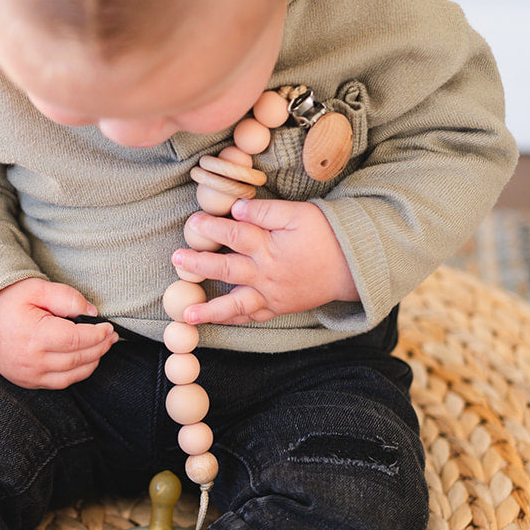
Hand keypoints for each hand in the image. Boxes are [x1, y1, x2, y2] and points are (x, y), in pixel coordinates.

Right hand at [0, 278, 115, 388]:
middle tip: (111, 336)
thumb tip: (92, 313)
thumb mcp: (36, 288)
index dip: (98, 335)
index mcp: (33, 336)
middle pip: (78, 360)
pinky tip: (84, 359)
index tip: (109, 327)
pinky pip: (59, 383)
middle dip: (100, 348)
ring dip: (92, 362)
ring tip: (101, 347)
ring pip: (71, 376)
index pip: (77, 341)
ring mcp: (27, 375)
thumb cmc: (7, 300)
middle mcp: (31, 361)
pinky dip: (76, 373)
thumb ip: (66, 298)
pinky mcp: (26, 381)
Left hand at [172, 198, 357, 324]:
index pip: (234, 236)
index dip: (211, 228)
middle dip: (198, 265)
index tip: (193, 222)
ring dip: (210, 310)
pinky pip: (253, 316)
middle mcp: (267, 275)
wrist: (354, 266)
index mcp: (270, 248)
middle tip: (176, 260)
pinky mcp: (279, 307)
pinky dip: (235, 319)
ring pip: (236, 304)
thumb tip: (235, 209)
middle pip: (226, 271)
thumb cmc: (327, 234)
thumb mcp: (299, 213)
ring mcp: (272, 296)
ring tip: (187, 316)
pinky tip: (218, 320)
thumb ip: (265, 211)